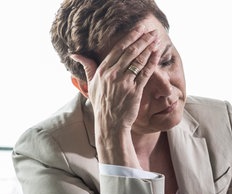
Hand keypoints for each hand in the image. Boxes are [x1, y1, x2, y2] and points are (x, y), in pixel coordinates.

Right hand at [69, 25, 160, 165]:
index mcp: (102, 71)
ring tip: (156, 39)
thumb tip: (74, 54)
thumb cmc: (101, 105)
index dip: (130, 38)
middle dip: (142, 39)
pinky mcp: (134, 91)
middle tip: (150, 30)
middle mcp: (112, 74)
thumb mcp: (91, 85)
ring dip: (149, 48)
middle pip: (130, 52)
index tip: (138, 29)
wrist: (109, 125)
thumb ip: (87, 67)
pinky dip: (152, 62)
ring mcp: (124, 82)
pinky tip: (157, 53)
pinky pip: (145, 73)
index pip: (117, 49)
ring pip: (138, 60)